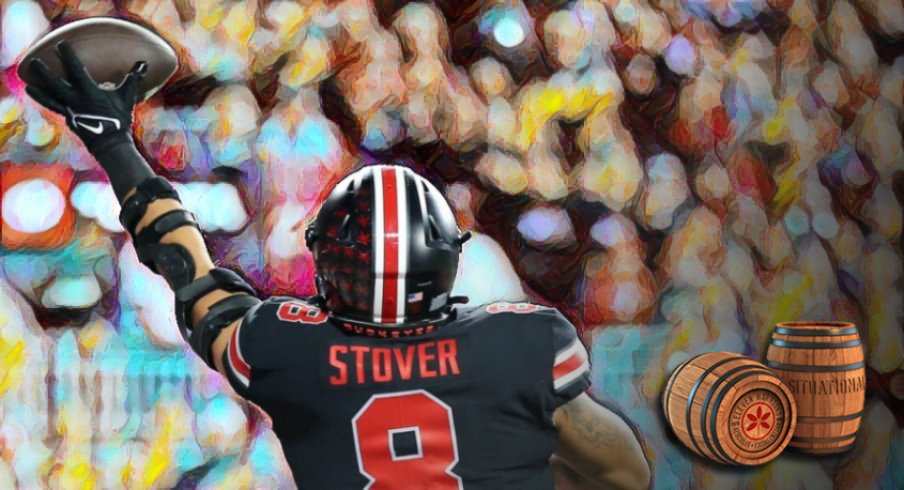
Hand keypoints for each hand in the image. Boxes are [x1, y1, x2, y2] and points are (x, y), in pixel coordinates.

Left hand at [25, 41, 146, 154]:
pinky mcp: (70, 121)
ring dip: (39, 91)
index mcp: (88, 91)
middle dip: (44, 72)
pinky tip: (46, 103)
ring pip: (50, 98)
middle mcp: (75, 100)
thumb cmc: (120, 120)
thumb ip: (133, 79)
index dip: (68, 56)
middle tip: (34, 61)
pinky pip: (57, 109)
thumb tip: (143, 63)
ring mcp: (70, 111)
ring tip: (29, 86)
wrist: (110, 144)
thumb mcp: (127, 97)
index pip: (75, 69)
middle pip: (55, 83)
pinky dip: (50, 104)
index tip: (61, 44)